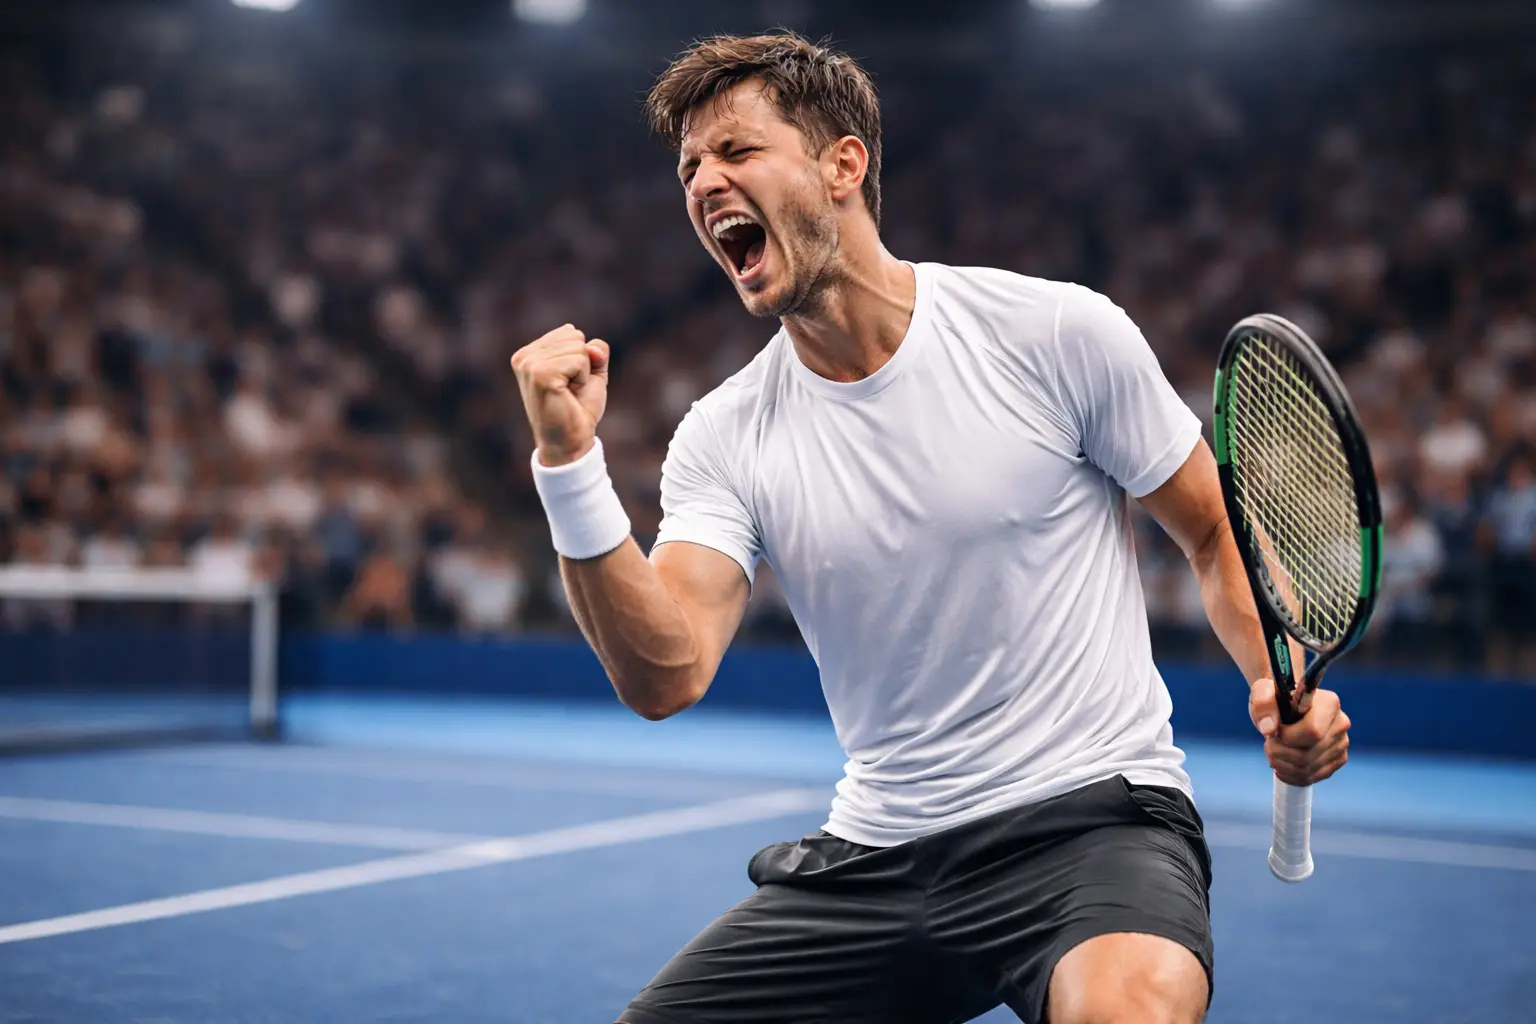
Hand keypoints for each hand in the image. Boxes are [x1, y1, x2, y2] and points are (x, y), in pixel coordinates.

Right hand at [510, 324, 609, 466]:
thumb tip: (592, 347)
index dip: (581, 358)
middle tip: (570, 389)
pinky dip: (582, 378)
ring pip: (578, 347)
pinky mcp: (540, 374)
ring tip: (568, 392)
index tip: (569, 382)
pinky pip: (579, 360)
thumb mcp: (592, 373)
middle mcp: (524, 357)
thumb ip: (596, 351)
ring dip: (582, 372)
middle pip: (574, 336)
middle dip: (583, 363)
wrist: (572, 441)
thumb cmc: (579, 409)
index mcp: (529, 354)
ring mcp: (529, 365)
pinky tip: (568, 394)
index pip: (569, 332)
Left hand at [1248, 678, 1350, 786]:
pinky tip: (1282, 763)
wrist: (1285, 705)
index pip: (1312, 732)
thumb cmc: (1275, 697)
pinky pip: (1312, 777)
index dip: (1287, 737)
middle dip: (1278, 753)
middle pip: (1307, 755)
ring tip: (1273, 752)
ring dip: (1281, 765)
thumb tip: (1269, 728)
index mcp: (1329, 703)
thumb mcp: (1262, 690)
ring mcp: (1341, 744)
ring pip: (1307, 770)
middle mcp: (1341, 724)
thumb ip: (1263, 702)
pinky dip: (1290, 775)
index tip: (1274, 730)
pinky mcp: (1337, 760)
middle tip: (1269, 743)